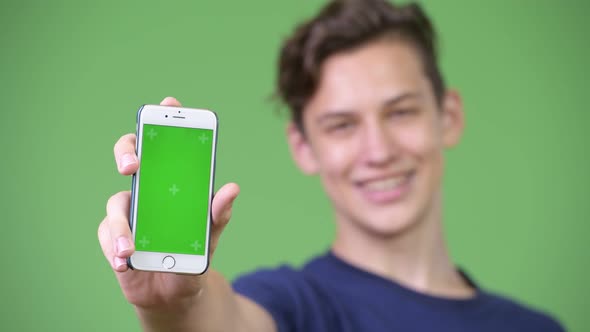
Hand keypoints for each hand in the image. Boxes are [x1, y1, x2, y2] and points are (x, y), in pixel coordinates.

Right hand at [97, 97, 239, 308]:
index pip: (164, 145)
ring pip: (116, 203)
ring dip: (121, 224)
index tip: (169, 104)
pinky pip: (109, 235)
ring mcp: (128, 212)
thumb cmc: (192, 251)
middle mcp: (145, 190)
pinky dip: (116, 248)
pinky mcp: (113, 236)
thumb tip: (231, 188)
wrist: (175, 291)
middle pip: (128, 156)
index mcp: (169, 182)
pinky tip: (125, 261)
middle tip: (133, 165)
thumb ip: (219, 212)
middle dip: (127, 152)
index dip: (164, 121)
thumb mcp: (210, 232)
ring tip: (131, 247)